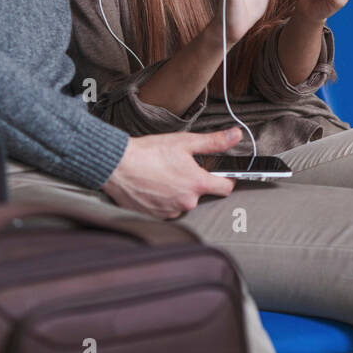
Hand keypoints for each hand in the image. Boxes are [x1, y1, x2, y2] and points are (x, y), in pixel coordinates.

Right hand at [102, 128, 240, 218]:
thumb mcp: (184, 142)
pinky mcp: (156, 216)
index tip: (220, 174)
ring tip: (162, 176)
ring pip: (182, 201)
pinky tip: (153, 186)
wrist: (117, 166)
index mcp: (197, 184)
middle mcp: (187, 202)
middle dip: (193, 182)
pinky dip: (163, 199)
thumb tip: (235, 136)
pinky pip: (167, 208)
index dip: (225, 179)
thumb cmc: (148, 153)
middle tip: (178, 167)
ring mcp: (171, 211)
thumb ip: (213, 142)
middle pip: (200, 194)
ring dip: (177, 191)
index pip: (226, 188)